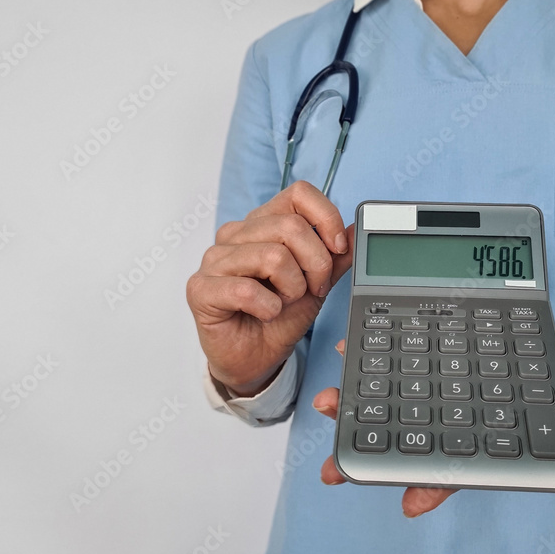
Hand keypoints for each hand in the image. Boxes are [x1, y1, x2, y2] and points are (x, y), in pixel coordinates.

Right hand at [187, 181, 353, 396]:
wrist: (254, 359)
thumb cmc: (279, 318)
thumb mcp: (317, 285)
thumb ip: (334, 257)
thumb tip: (354, 231)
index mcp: (262, 223)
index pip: (298, 194)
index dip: (326, 218)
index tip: (338, 248)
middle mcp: (235, 234)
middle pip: (291, 227)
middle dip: (316, 264)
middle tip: (313, 290)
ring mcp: (214, 259)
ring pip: (273, 256)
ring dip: (292, 288)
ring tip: (283, 303)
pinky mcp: (200, 288)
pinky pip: (247, 289)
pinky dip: (268, 307)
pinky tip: (264, 314)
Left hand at [314, 342, 554, 517]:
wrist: (542, 353)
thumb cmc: (551, 385)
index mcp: (478, 436)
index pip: (453, 468)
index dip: (432, 487)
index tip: (410, 503)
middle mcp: (447, 418)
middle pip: (403, 441)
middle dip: (366, 451)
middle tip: (332, 467)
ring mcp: (430, 389)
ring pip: (387, 403)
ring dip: (353, 405)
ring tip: (325, 403)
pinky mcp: (421, 356)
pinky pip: (390, 358)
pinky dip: (368, 355)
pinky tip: (347, 349)